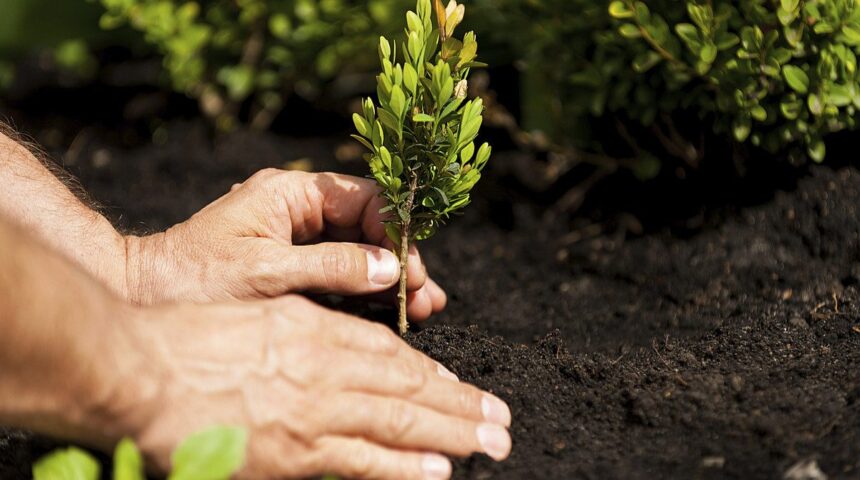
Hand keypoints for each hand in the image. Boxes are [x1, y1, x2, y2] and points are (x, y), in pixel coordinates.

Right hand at [113, 296, 511, 478]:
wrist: (137, 371)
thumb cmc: (185, 337)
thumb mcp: (256, 312)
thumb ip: (303, 331)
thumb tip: (339, 353)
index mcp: (314, 326)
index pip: (388, 352)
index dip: (428, 372)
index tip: (457, 385)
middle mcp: (324, 366)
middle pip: (408, 386)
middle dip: (459, 404)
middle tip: (500, 419)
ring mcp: (313, 411)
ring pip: (398, 421)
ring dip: (450, 433)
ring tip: (489, 443)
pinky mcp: (294, 454)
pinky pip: (362, 461)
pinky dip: (402, 467)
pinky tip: (436, 471)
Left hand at [126, 169, 445, 320]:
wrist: (142, 298)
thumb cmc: (194, 279)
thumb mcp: (266, 272)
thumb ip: (332, 267)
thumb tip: (391, 268)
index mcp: (290, 192)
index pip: (363, 199)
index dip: (395, 231)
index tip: (411, 269)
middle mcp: (298, 210)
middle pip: (368, 227)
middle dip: (399, 261)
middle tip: (425, 297)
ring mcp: (296, 240)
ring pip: (359, 252)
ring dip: (389, 279)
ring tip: (422, 309)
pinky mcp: (292, 268)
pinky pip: (340, 274)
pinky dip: (366, 293)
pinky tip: (392, 312)